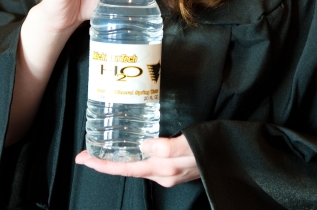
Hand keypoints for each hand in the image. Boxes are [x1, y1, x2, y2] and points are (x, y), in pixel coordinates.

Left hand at [75, 135, 199, 187]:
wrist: (233, 155)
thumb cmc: (211, 149)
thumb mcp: (188, 146)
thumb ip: (165, 147)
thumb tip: (142, 145)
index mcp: (162, 169)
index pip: (124, 168)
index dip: (102, 164)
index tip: (82, 158)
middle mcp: (163, 173)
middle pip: (127, 168)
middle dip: (106, 161)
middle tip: (87, 152)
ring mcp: (169, 170)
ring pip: (137, 164)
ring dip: (119, 158)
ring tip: (104, 148)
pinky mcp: (175, 163)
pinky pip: (149, 160)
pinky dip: (135, 153)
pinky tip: (133, 144)